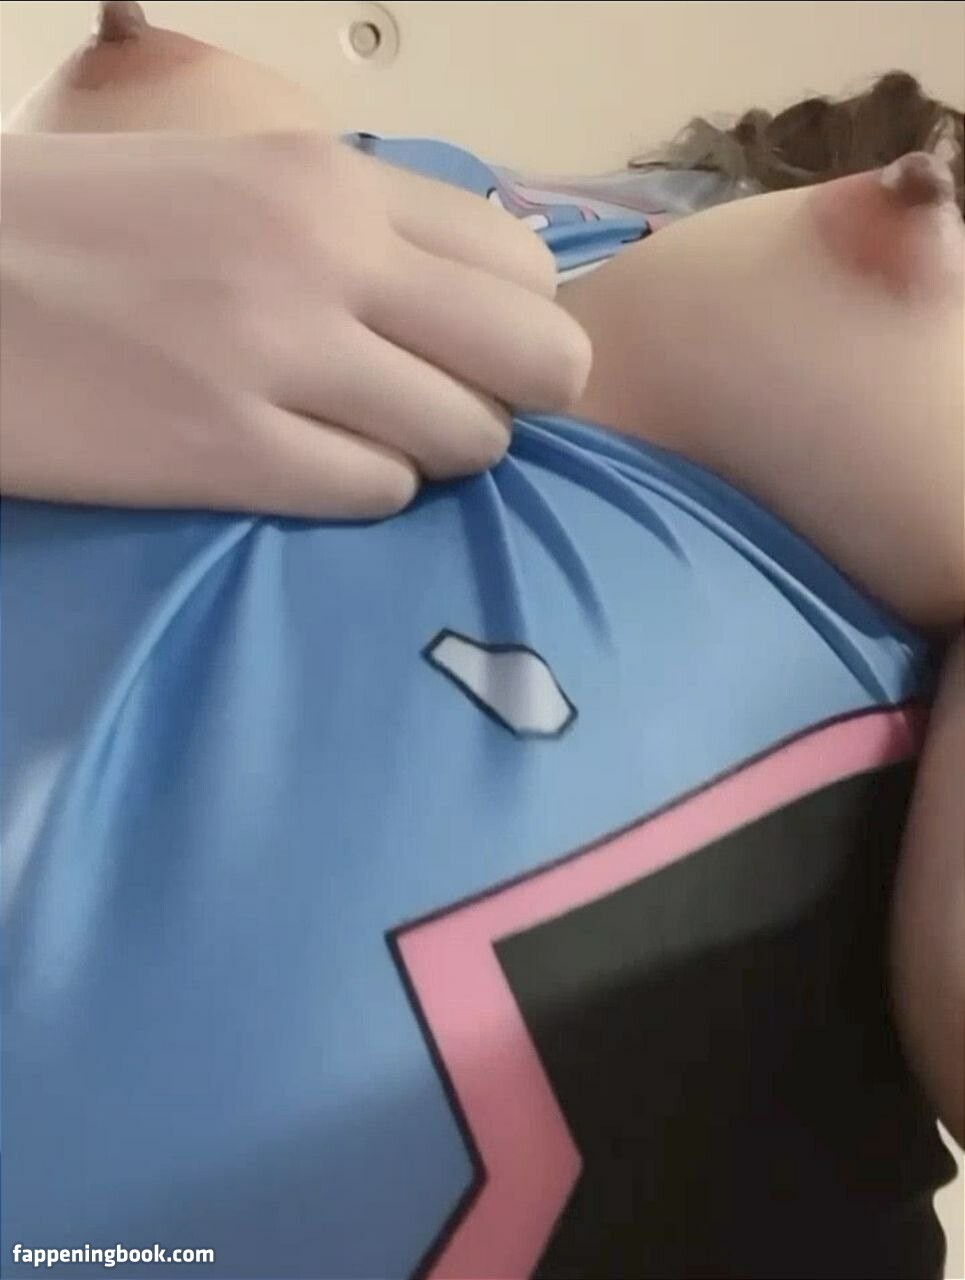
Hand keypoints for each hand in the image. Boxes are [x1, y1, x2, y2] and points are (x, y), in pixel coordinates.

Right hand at [0, 131, 590, 517]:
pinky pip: (380, 494)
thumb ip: (366, 230)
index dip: (518, 326)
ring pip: (468, 437)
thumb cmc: (94, 230)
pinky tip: (307, 468)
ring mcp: (280, 356)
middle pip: (537, 357)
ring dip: (436, 455)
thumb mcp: (242, 183)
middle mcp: (329, 256)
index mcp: (333, 180)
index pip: (521, 265)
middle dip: (516, 400)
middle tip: (454, 412)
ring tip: (368, 441)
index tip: (474, 355)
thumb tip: (482, 295)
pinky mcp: (229, 452)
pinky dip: (364, 492)